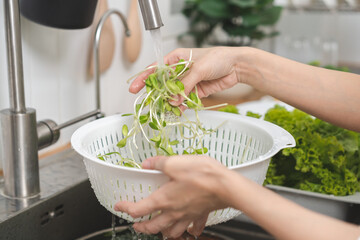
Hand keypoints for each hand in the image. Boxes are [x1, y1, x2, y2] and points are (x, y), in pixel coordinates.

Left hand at [114, 155, 228, 237]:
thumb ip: (158, 163)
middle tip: (135, 225)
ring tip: (158, 229)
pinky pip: (193, 228)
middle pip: (152, 226)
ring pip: (171, 232)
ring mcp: (187, 216)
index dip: (125, 208)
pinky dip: (189, 230)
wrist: (226, 186)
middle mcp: (173, 211)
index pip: (138, 209)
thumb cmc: (202, 174)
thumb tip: (147, 163)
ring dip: (162, 232)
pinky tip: (190, 229)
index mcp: (163, 199)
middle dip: (141, 227)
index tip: (119, 206)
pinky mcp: (200, 214)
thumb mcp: (175, 163)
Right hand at [129, 47, 241, 104]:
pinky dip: (180, 106)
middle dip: (156, 94)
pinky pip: (184, 100)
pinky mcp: (196, 91)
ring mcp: (187, 81)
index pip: (155, 69)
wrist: (236, 66)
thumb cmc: (218, 59)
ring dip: (169, 102)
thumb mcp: (198, 69)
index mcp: (176, 58)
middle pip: (163, 84)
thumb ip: (185, 85)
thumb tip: (173, 99)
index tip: (134, 88)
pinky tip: (176, 111)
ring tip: (163, 111)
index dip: (143, 78)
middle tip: (149, 104)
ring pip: (173, 94)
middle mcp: (180, 70)